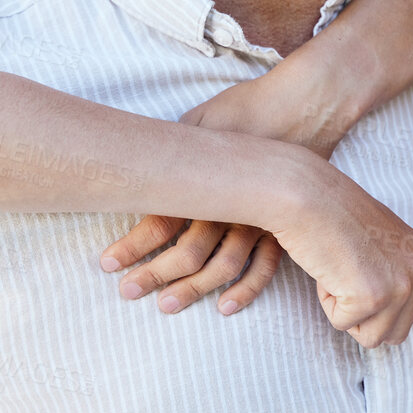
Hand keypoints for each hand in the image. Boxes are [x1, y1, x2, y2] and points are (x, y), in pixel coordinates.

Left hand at [94, 78, 342, 318]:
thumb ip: (176, 146)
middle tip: (128, 292)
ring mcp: (259, 218)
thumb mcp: (201, 119)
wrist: (304, 105)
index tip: (108, 263)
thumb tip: (143, 165)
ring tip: (167, 305)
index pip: (161, 221)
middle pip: (187, 252)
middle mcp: (230, 205)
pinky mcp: (284, 225)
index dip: (132, 246)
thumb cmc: (248, 108)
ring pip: (223, 266)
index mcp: (206, 179)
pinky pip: (266, 266)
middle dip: (154, 275)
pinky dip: (247, 289)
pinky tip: (226, 307)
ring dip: (194, 289)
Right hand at [268, 164, 412, 347]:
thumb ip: (396, 271)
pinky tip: (328, 267)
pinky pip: (342, 324)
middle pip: (396, 333)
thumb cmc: (335, 213)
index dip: (378, 304)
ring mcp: (399, 286)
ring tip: (340, 269)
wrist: (308, 196)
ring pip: (372, 338)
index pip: (412, 315)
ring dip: (346, 309)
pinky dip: (327, 302)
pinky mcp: (371, 296)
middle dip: (366, 316)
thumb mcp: (383, 240)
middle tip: (347, 273)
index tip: (359, 271)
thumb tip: (393, 311)